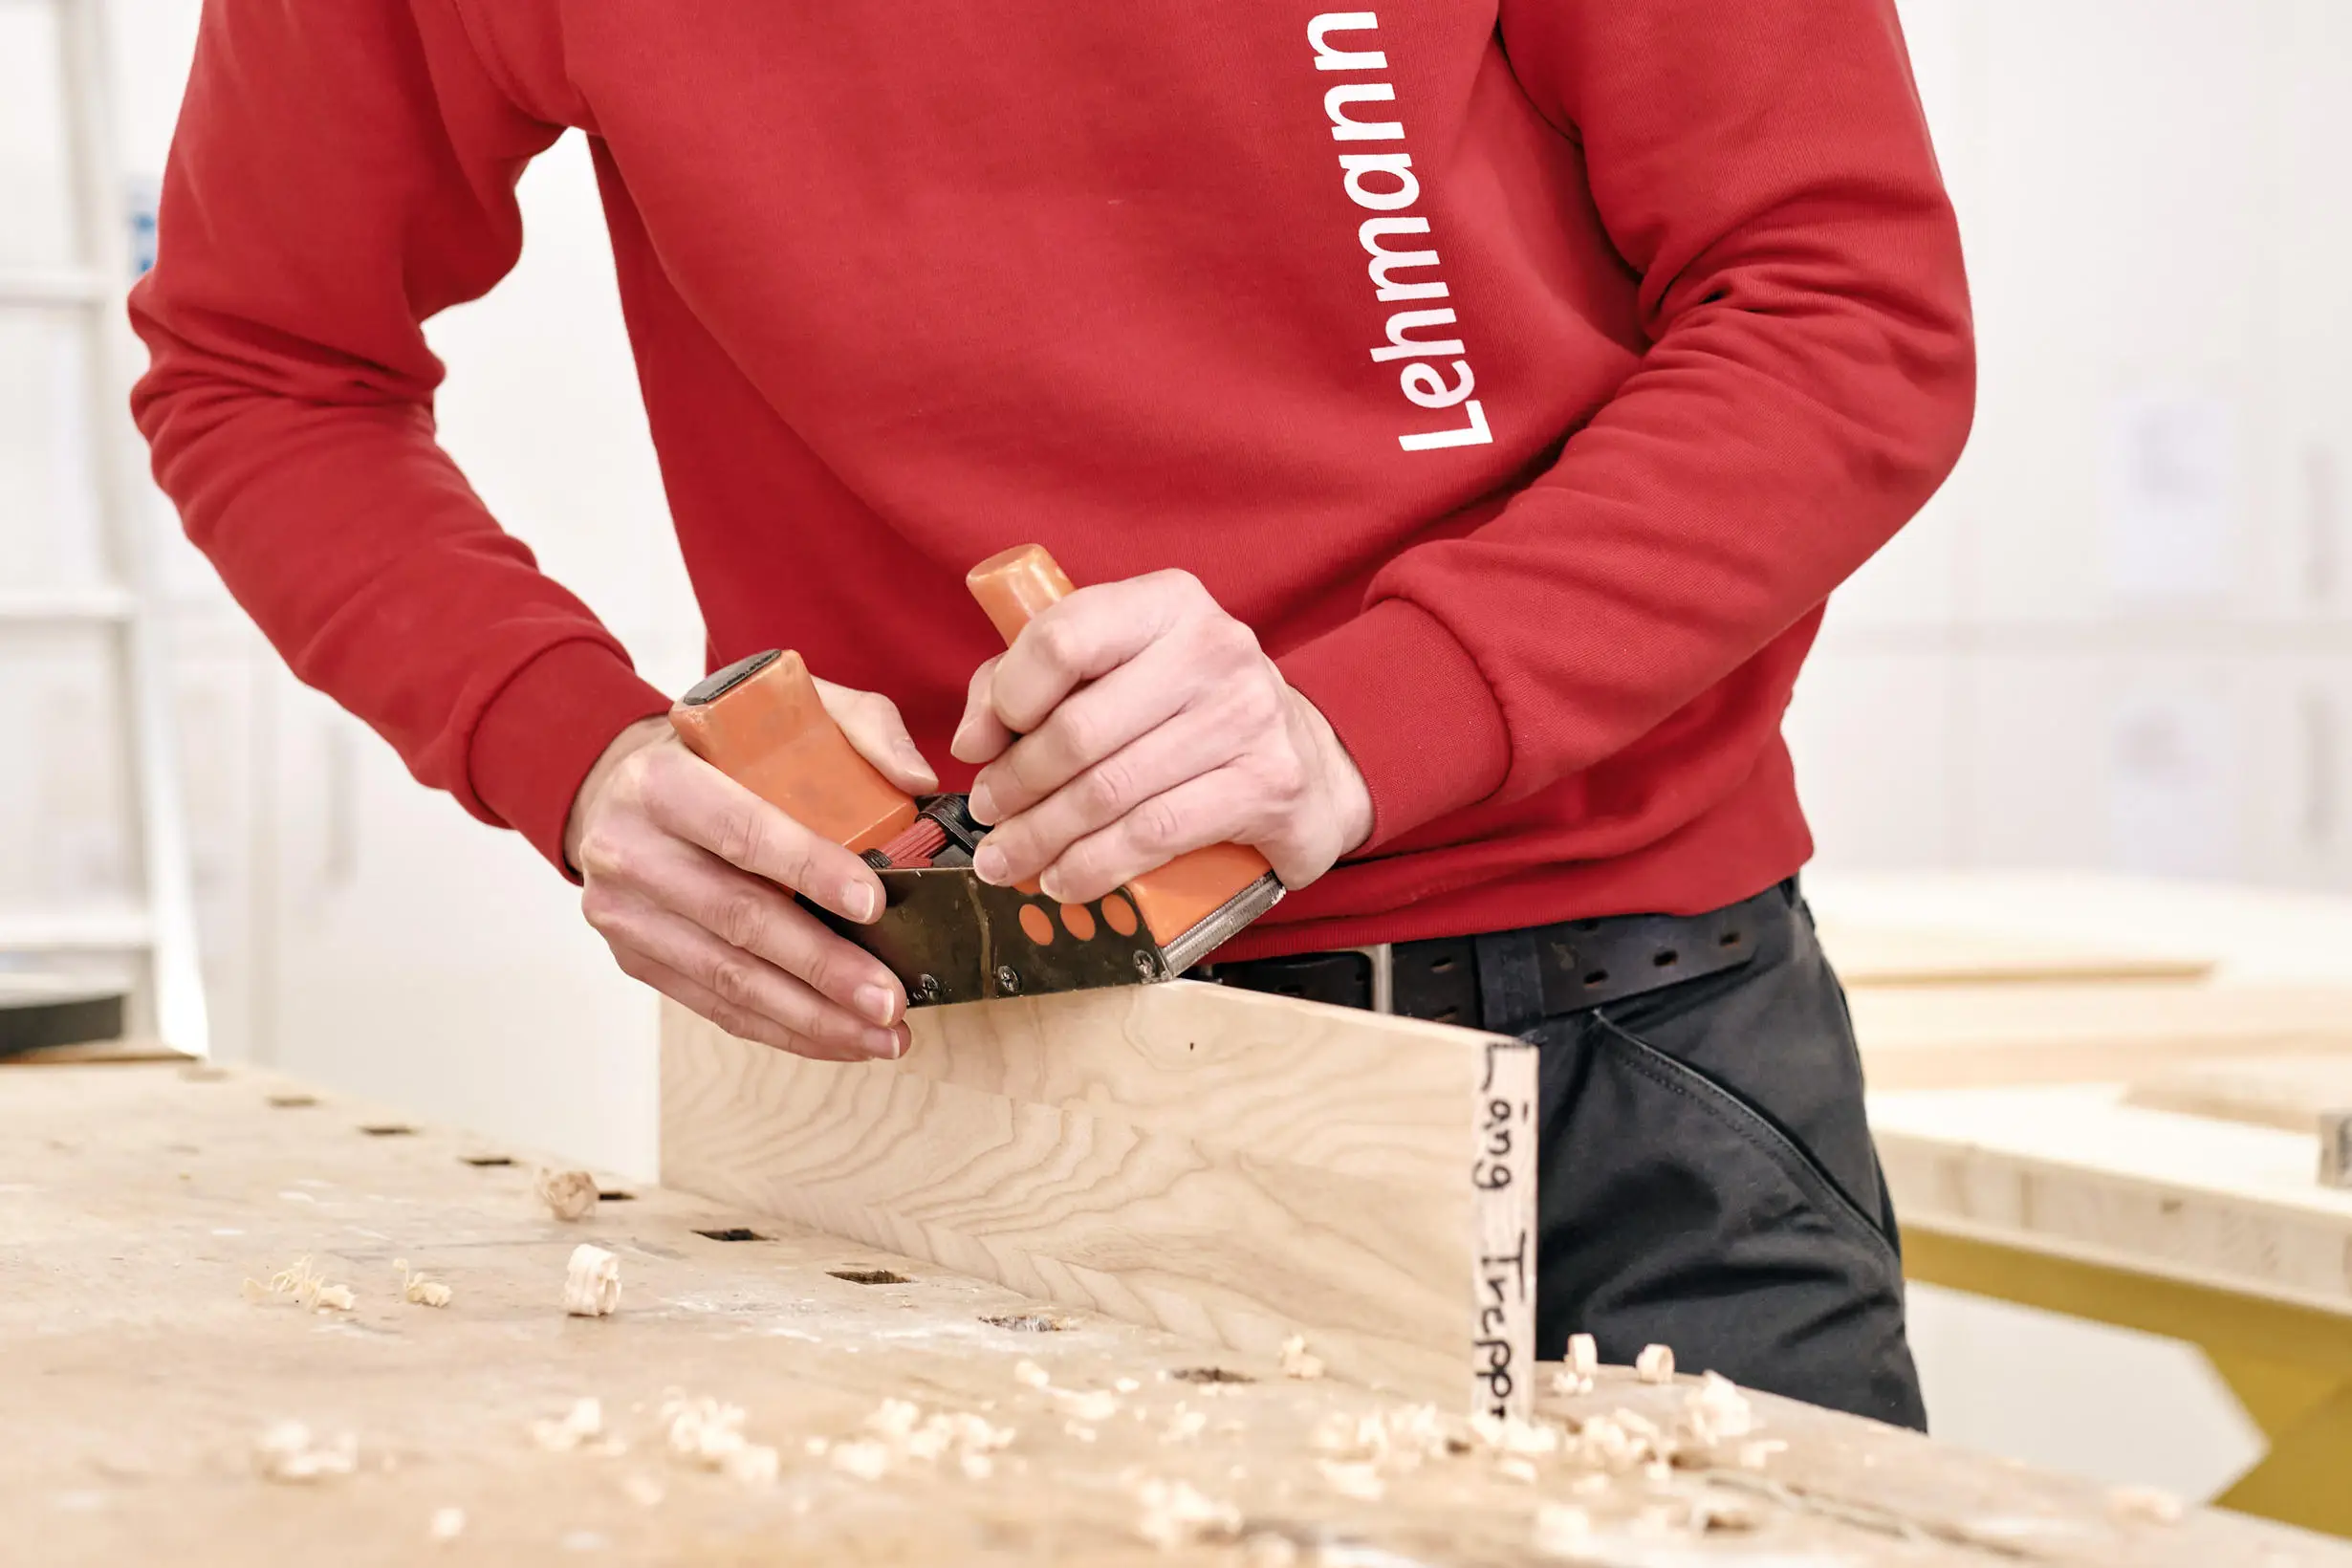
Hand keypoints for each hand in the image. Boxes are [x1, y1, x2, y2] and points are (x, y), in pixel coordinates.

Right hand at [564, 681, 936, 1060]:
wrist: (620, 786)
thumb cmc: (721, 753)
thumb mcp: (784, 714)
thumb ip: (860, 730)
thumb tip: (919, 783)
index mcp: (663, 781)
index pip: (743, 832)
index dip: (808, 869)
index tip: (874, 904)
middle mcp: (629, 850)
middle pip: (738, 918)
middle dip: (823, 967)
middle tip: (891, 998)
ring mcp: (625, 913)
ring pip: (727, 978)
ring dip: (812, 1016)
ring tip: (882, 1035)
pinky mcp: (634, 957)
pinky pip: (715, 1005)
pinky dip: (783, 1029)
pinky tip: (839, 1039)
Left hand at [949, 569, 1373, 902]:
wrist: (1305, 757)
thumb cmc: (1187, 712)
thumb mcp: (1116, 671)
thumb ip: (1028, 682)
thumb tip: (974, 740)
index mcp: (1167, 603)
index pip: (1063, 638)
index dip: (1005, 699)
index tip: (981, 746)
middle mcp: (1214, 647)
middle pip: (1078, 729)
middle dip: (1015, 786)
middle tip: (988, 819)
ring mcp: (1247, 716)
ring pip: (1110, 791)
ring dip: (1043, 837)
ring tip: (1009, 860)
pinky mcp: (1268, 784)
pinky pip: (1155, 835)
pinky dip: (1095, 866)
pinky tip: (1065, 880)